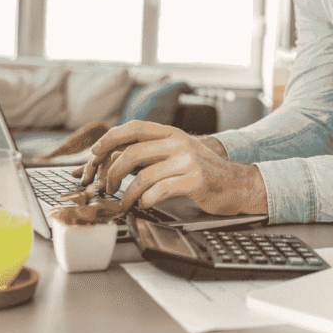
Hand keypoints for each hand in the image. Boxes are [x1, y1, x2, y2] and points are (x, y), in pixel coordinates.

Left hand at [71, 121, 266, 214]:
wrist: (238, 184)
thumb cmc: (204, 172)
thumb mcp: (179, 153)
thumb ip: (153, 152)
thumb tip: (116, 159)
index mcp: (172, 133)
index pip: (134, 128)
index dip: (110, 138)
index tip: (94, 153)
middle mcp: (179, 142)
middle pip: (132, 152)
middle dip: (113, 172)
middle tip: (108, 186)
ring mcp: (188, 160)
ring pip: (143, 175)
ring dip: (127, 193)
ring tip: (124, 202)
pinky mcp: (195, 180)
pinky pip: (160, 191)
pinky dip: (146, 200)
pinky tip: (144, 204)